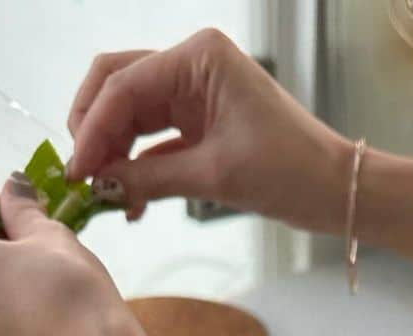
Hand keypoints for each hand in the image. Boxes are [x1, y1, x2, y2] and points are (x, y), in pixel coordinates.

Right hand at [67, 28, 351, 230]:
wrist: (336, 190)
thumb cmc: (292, 172)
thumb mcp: (215, 176)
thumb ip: (150, 177)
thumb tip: (99, 186)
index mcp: (198, 58)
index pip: (123, 86)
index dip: (92, 129)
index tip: (76, 172)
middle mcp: (192, 65)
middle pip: (117, 87)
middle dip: (95, 132)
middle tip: (83, 179)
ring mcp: (195, 92)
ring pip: (130, 115)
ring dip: (113, 153)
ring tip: (105, 197)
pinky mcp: (200, 122)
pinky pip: (153, 139)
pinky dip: (137, 167)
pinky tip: (129, 200)